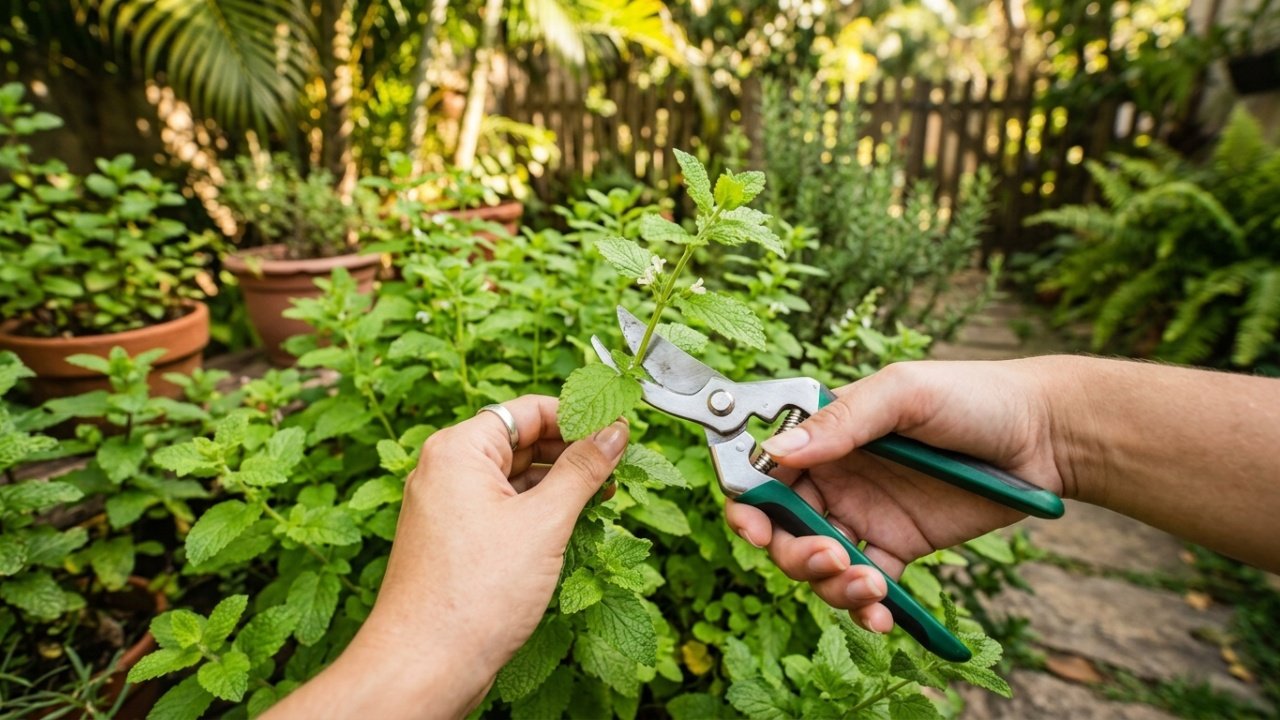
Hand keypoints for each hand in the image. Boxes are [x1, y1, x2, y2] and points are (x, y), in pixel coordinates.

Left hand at [270, 395, 627, 718]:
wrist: (424, 666)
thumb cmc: (472, 597)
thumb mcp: (544, 523)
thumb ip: (583, 471)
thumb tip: (613, 434)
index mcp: (458, 451)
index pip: (527, 410)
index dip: (577, 417)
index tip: (618, 430)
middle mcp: (445, 471)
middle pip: (520, 440)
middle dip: (571, 451)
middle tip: (619, 465)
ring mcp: (446, 506)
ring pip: (513, 477)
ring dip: (557, 484)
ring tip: (603, 498)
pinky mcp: (453, 539)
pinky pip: (501, 508)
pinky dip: (536, 512)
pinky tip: (571, 526)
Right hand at [726, 359, 1069, 633]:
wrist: (1044, 436)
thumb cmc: (973, 396)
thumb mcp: (903, 394)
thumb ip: (840, 422)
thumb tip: (775, 451)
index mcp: (826, 435)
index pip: (765, 472)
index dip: (749, 504)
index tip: (754, 528)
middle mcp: (836, 478)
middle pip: (784, 529)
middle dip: (794, 553)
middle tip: (831, 556)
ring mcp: (865, 516)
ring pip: (819, 564)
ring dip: (830, 584)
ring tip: (870, 584)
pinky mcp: (899, 549)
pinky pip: (866, 588)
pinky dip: (865, 609)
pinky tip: (882, 617)